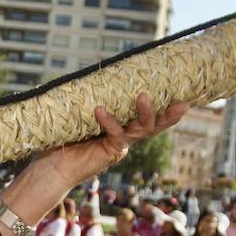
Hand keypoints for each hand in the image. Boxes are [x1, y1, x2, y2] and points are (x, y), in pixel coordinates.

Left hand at [30, 93, 187, 187]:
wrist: (52, 166)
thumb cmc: (63, 138)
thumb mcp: (77, 112)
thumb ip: (87, 94)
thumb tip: (84, 69)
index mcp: (122, 124)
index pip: (147, 113)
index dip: (164, 105)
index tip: (180, 92)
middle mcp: (126, 135)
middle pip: (154, 124)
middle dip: (170, 114)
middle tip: (183, 103)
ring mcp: (120, 144)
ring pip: (143, 129)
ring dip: (147, 113)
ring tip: (143, 96)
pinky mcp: (111, 152)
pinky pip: (117, 134)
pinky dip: (110, 120)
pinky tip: (99, 110)